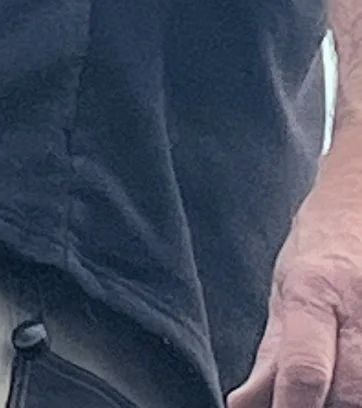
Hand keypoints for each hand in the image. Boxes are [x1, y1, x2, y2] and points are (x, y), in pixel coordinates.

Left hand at [229, 146, 361, 406]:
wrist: (359, 204)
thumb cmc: (318, 251)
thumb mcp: (284, 293)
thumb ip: (270, 357)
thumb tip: (241, 407)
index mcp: (312, 293)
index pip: (303, 370)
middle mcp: (358, 307)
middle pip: (350, 395)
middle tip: (305, 400)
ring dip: (347, 398)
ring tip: (329, 385)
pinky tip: (350, 379)